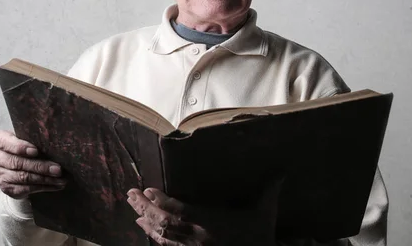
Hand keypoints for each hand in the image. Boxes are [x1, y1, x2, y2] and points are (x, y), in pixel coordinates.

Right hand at [0, 130, 65, 198]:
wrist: (11, 162)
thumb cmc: (22, 145)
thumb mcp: (23, 137)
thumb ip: (32, 138)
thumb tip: (55, 146)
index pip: (7, 143)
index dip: (21, 147)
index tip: (36, 151)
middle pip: (18, 163)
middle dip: (40, 167)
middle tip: (58, 169)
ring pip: (22, 177)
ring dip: (44, 179)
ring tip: (60, 179)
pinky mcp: (5, 187)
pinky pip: (24, 189)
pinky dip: (42, 187)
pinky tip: (54, 185)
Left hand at [127, 178, 282, 245]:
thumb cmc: (259, 238)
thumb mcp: (265, 214)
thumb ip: (269, 192)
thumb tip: (281, 172)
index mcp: (210, 223)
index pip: (179, 211)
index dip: (160, 201)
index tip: (147, 189)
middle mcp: (197, 237)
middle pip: (164, 223)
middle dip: (144, 209)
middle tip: (130, 196)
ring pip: (163, 238)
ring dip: (147, 224)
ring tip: (134, 213)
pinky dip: (157, 240)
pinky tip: (149, 233)